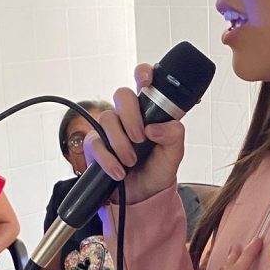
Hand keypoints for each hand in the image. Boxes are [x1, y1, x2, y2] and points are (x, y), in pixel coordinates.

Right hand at [83, 64, 184, 204]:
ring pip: (107, 118)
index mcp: (149, 111)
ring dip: (121, 142)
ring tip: (131, 161)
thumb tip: (155, 128)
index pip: (144, 81)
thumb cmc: (158, 169)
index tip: (145, 79)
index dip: (143, 73)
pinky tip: (119, 171)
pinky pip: (95, 142)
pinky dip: (108, 159)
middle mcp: (128, 115)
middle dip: (130, 116)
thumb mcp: (174, 154)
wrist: (143, 196)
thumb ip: (174, 135)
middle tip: (140, 138)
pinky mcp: (96, 145)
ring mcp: (110, 129)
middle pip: (122, 94)